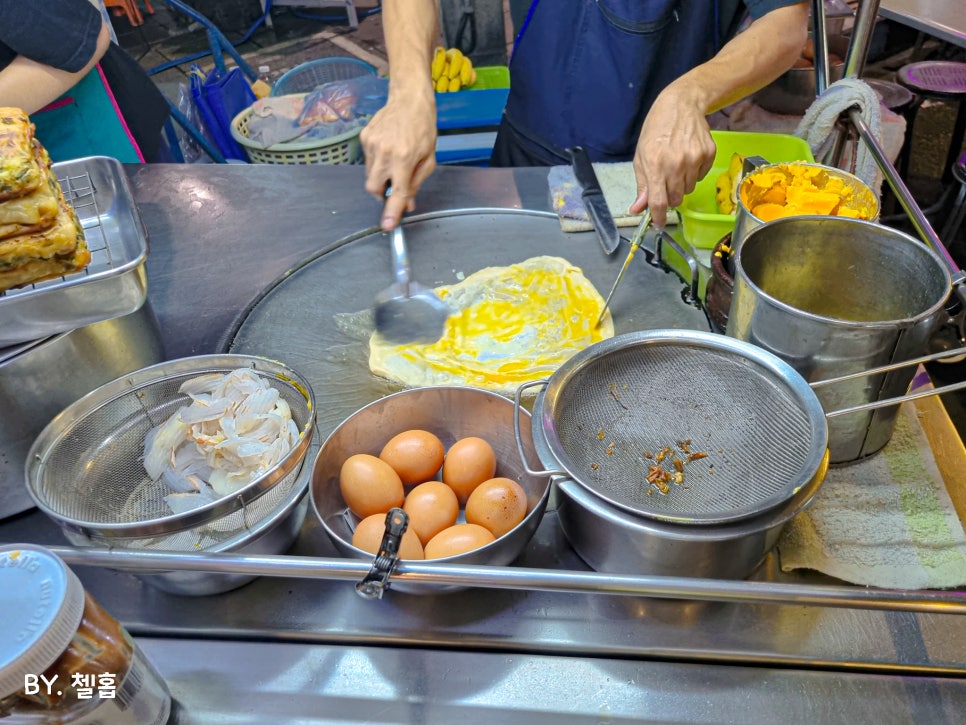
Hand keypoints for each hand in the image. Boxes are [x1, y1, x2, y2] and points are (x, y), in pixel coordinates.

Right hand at [360, 89, 436, 229]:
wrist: (409, 100)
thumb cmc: (423, 128)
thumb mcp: (428, 159)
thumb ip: (416, 183)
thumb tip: (408, 204)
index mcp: (404, 158)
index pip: (397, 192)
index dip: (391, 211)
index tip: (387, 225)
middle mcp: (384, 152)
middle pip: (373, 188)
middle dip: (382, 194)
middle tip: (394, 186)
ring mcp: (371, 144)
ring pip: (370, 175)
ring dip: (381, 176)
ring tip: (394, 160)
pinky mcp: (364, 137)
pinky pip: (368, 160)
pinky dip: (377, 162)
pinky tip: (388, 148)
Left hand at [629, 85, 715, 228]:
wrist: (681, 105)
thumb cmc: (656, 130)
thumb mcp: (641, 156)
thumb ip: (642, 185)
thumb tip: (638, 209)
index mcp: (656, 165)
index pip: (658, 202)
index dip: (658, 218)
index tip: (658, 224)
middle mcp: (676, 164)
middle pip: (676, 199)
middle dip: (670, 197)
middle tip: (665, 183)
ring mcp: (695, 159)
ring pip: (689, 189)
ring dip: (681, 184)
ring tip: (676, 165)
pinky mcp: (709, 154)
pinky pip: (700, 177)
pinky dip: (693, 173)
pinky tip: (687, 157)